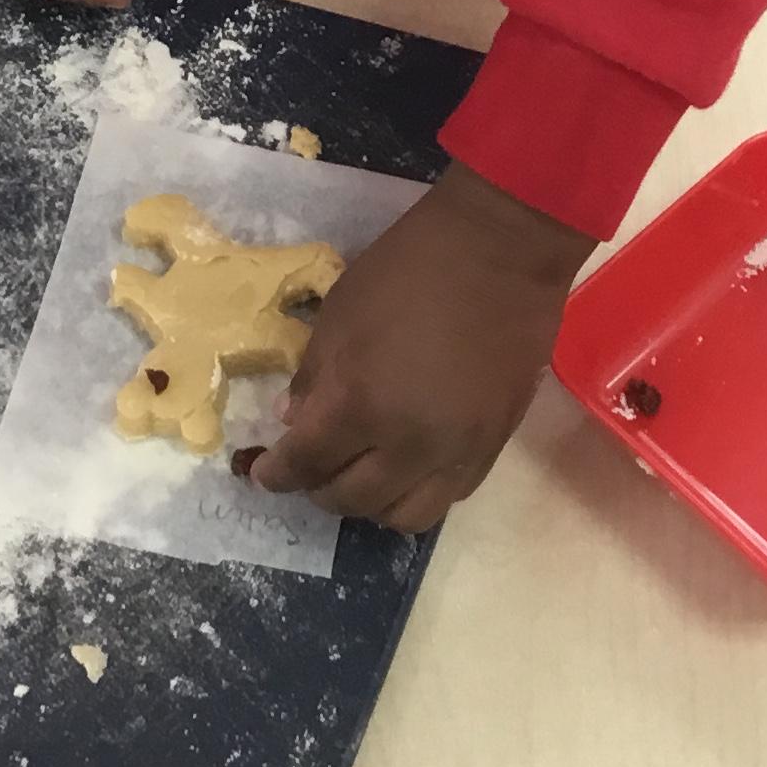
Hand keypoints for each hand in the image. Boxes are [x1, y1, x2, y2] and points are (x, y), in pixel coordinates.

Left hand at [249, 166, 593, 531]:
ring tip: (359, 475)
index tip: (263, 472)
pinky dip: (416, 493)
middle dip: (318, 489)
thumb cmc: (411, 267)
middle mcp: (408, 444)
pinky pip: (447, 499)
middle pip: (351, 499)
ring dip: (370, 503)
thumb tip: (294, 422)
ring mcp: (456, 451)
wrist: (502, 251)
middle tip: (309, 469)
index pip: (306, 464)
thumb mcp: (341, 311)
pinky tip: (405, 467)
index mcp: (360, 402)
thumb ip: (314, 375)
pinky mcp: (492, 447)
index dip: (276, 474)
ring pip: (402, 516)